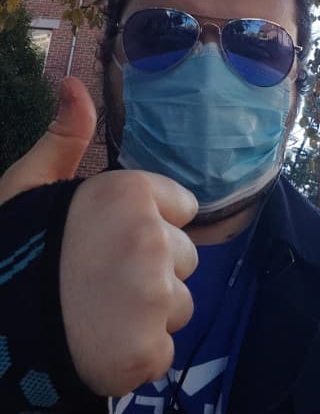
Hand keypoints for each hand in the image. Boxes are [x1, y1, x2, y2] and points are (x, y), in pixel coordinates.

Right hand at [0, 77, 197, 395]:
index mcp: (129, 193)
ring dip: (148, 314)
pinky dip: (137, 352)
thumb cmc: (14, 248)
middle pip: (186, 256)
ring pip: (180, 304)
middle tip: (100, 280)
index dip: (153, 222)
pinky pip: (162, 348)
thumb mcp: (31, 186)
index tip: (116, 238)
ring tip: (98, 316)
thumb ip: (64, 137)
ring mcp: (151, 299)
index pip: (183, 206)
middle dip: (153, 268)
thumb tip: (74, 83)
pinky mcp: (144, 352)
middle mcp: (150, 239)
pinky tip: (98, 347)